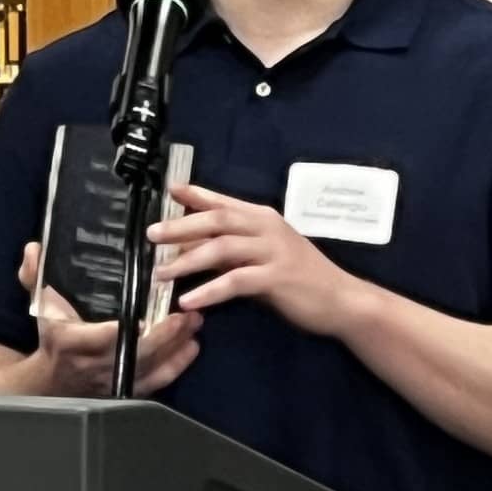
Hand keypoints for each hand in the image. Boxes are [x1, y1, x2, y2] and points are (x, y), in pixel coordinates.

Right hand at [12, 238, 197, 399]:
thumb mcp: (40, 305)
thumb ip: (36, 276)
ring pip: (152, 368)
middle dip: (165, 335)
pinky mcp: (127, 390)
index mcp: (73, 342)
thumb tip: (34, 247)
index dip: (121, 332)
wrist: (53, 381)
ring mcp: (114, 381)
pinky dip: (177, 365)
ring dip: (177, 347)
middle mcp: (96, 365)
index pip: (101, 337)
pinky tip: (192, 345)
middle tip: (187, 313)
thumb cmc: (52, 337)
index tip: (143, 317)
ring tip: (195, 322)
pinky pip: (157, 381)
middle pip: (137, 354)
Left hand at [151, 181, 367, 337]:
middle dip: (180, 226)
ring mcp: (273, 252)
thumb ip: (232, 247)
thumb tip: (192, 246)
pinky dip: (209, 291)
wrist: (340, 299)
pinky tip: (188, 301)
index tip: (169, 189)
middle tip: (151, 235)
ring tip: (160, 273)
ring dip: (187, 261)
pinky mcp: (276, 278)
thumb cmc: (298, 277)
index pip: (223, 202)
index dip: (195, 194)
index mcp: (262, 218)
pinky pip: (235, 282)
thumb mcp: (262, 254)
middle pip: (217, 220)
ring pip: (222, 249)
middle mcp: (266, 228)